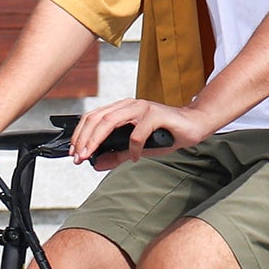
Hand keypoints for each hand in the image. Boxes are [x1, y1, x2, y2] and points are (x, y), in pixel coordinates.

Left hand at [71, 98, 205, 169]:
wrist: (193, 125)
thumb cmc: (166, 134)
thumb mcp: (137, 148)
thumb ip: (117, 154)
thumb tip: (96, 163)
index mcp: (122, 109)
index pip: (93, 117)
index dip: (79, 134)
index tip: (74, 153)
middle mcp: (130, 105)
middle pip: (97, 118)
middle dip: (84, 139)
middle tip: (79, 157)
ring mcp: (143, 108)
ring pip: (110, 121)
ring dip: (97, 140)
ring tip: (92, 156)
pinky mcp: (156, 114)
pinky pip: (137, 133)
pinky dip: (133, 148)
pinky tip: (135, 158)